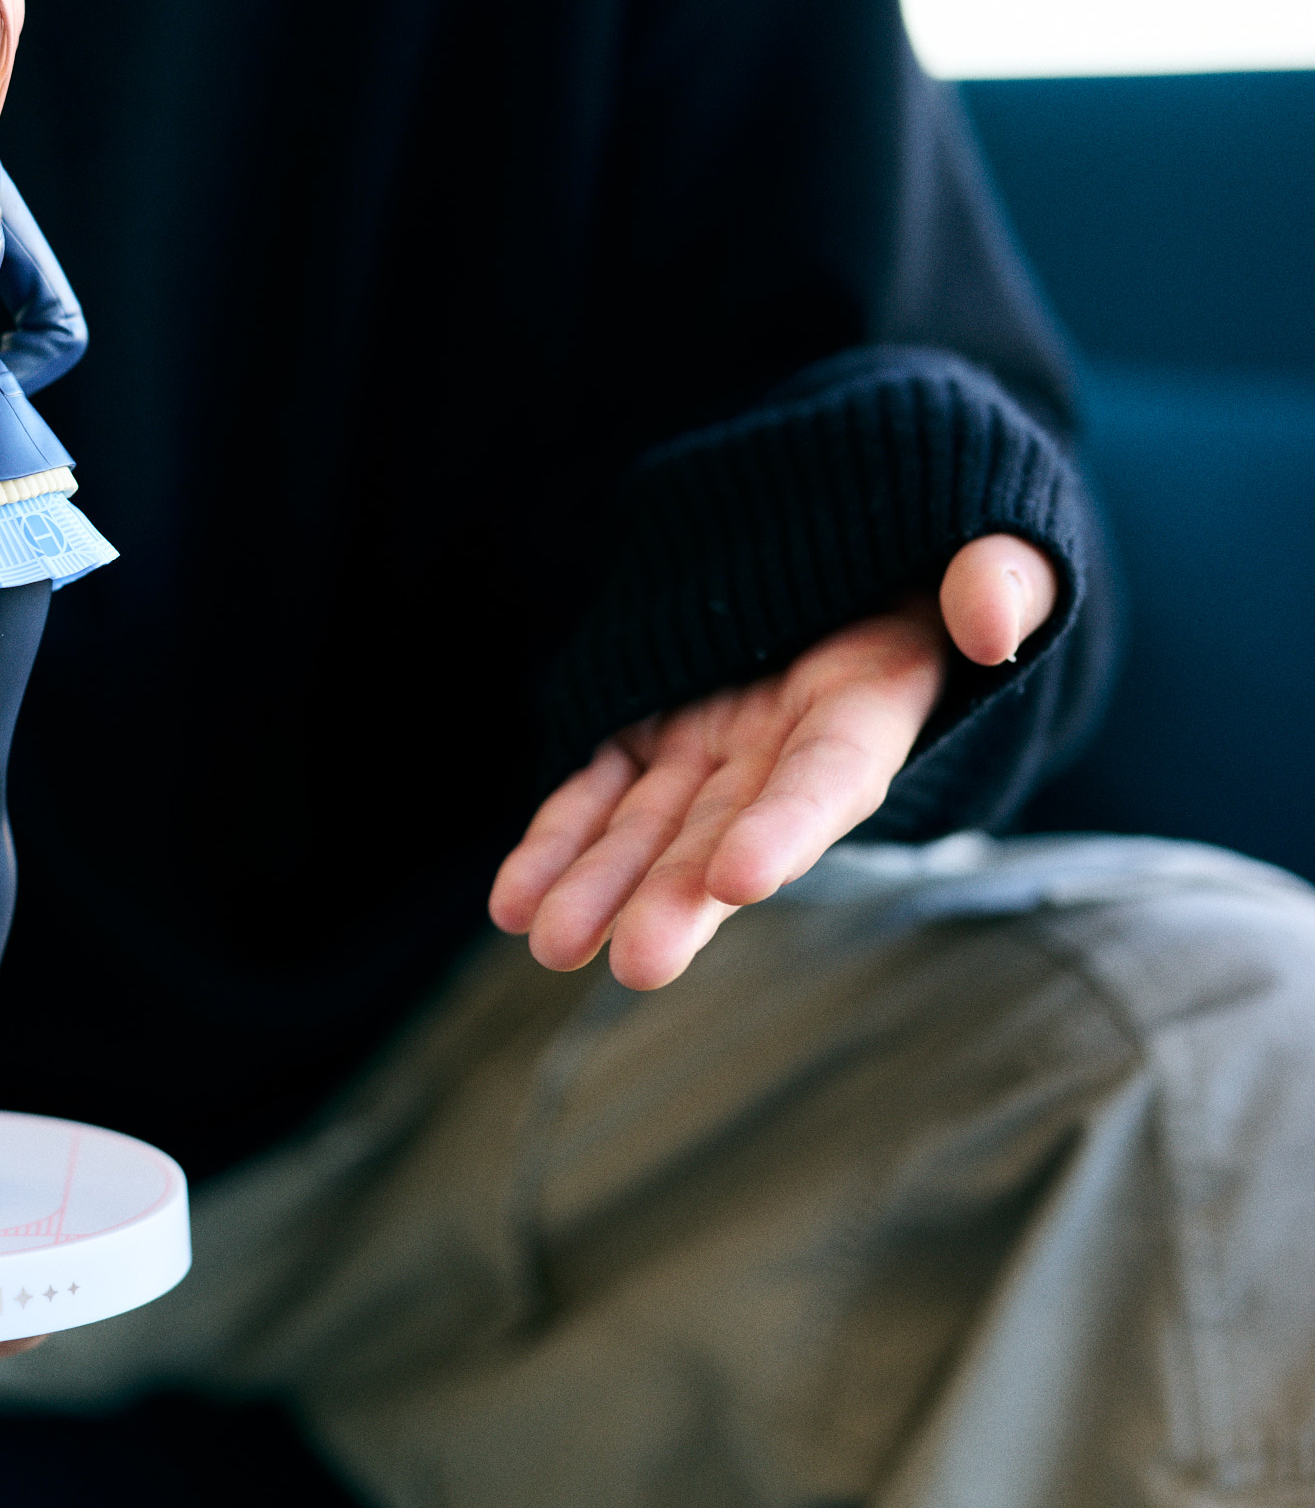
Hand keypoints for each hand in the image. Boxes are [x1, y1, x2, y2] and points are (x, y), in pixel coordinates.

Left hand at [488, 533, 1056, 989]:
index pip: (828, 780)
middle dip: (679, 898)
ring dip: (600, 886)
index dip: (788, 828)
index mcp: (870, 711)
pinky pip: (596, 790)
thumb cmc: (929, 548)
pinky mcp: (653, 731)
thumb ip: (997, 579)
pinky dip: (556, 840)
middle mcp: (783, 751)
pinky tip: (510, 902)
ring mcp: (712, 748)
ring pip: (648, 829)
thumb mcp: (990, 545)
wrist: (856, 547)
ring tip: (546, 942)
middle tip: (636, 961)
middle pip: (727, 836)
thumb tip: (994, 620)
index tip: (739, 878)